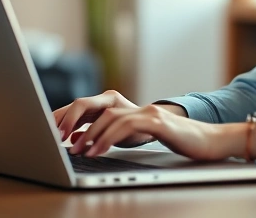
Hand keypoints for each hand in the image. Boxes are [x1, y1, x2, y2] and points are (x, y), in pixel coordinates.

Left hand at [53, 90, 187, 146]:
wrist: (205, 139)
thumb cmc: (170, 139)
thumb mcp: (133, 137)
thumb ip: (107, 134)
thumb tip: (76, 139)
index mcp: (123, 107)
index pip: (87, 107)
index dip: (66, 116)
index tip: (50, 131)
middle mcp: (131, 105)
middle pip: (91, 104)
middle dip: (70, 120)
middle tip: (57, 138)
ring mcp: (144, 110)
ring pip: (107, 115)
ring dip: (88, 134)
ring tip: (77, 151)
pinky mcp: (156, 121)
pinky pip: (126, 125)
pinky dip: (108, 138)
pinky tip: (98, 151)